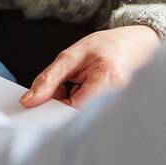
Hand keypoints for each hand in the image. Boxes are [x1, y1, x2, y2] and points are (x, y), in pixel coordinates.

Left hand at [20, 25, 160, 108]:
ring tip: (75, 87)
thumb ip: (49, 79)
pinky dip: (79, 107)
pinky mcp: (114, 112)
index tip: (40, 103)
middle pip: (77, 118)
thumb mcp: (72, 55)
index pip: (72, 108)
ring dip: (71, 106)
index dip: (53, 107)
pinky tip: (82, 93)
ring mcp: (118, 107)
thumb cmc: (108, 47)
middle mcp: (116, 98)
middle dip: (61, 107)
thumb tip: (29, 101)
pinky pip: (89, 117)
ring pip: (82, 118)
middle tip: (61, 88)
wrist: (136, 45)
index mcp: (107, 79)